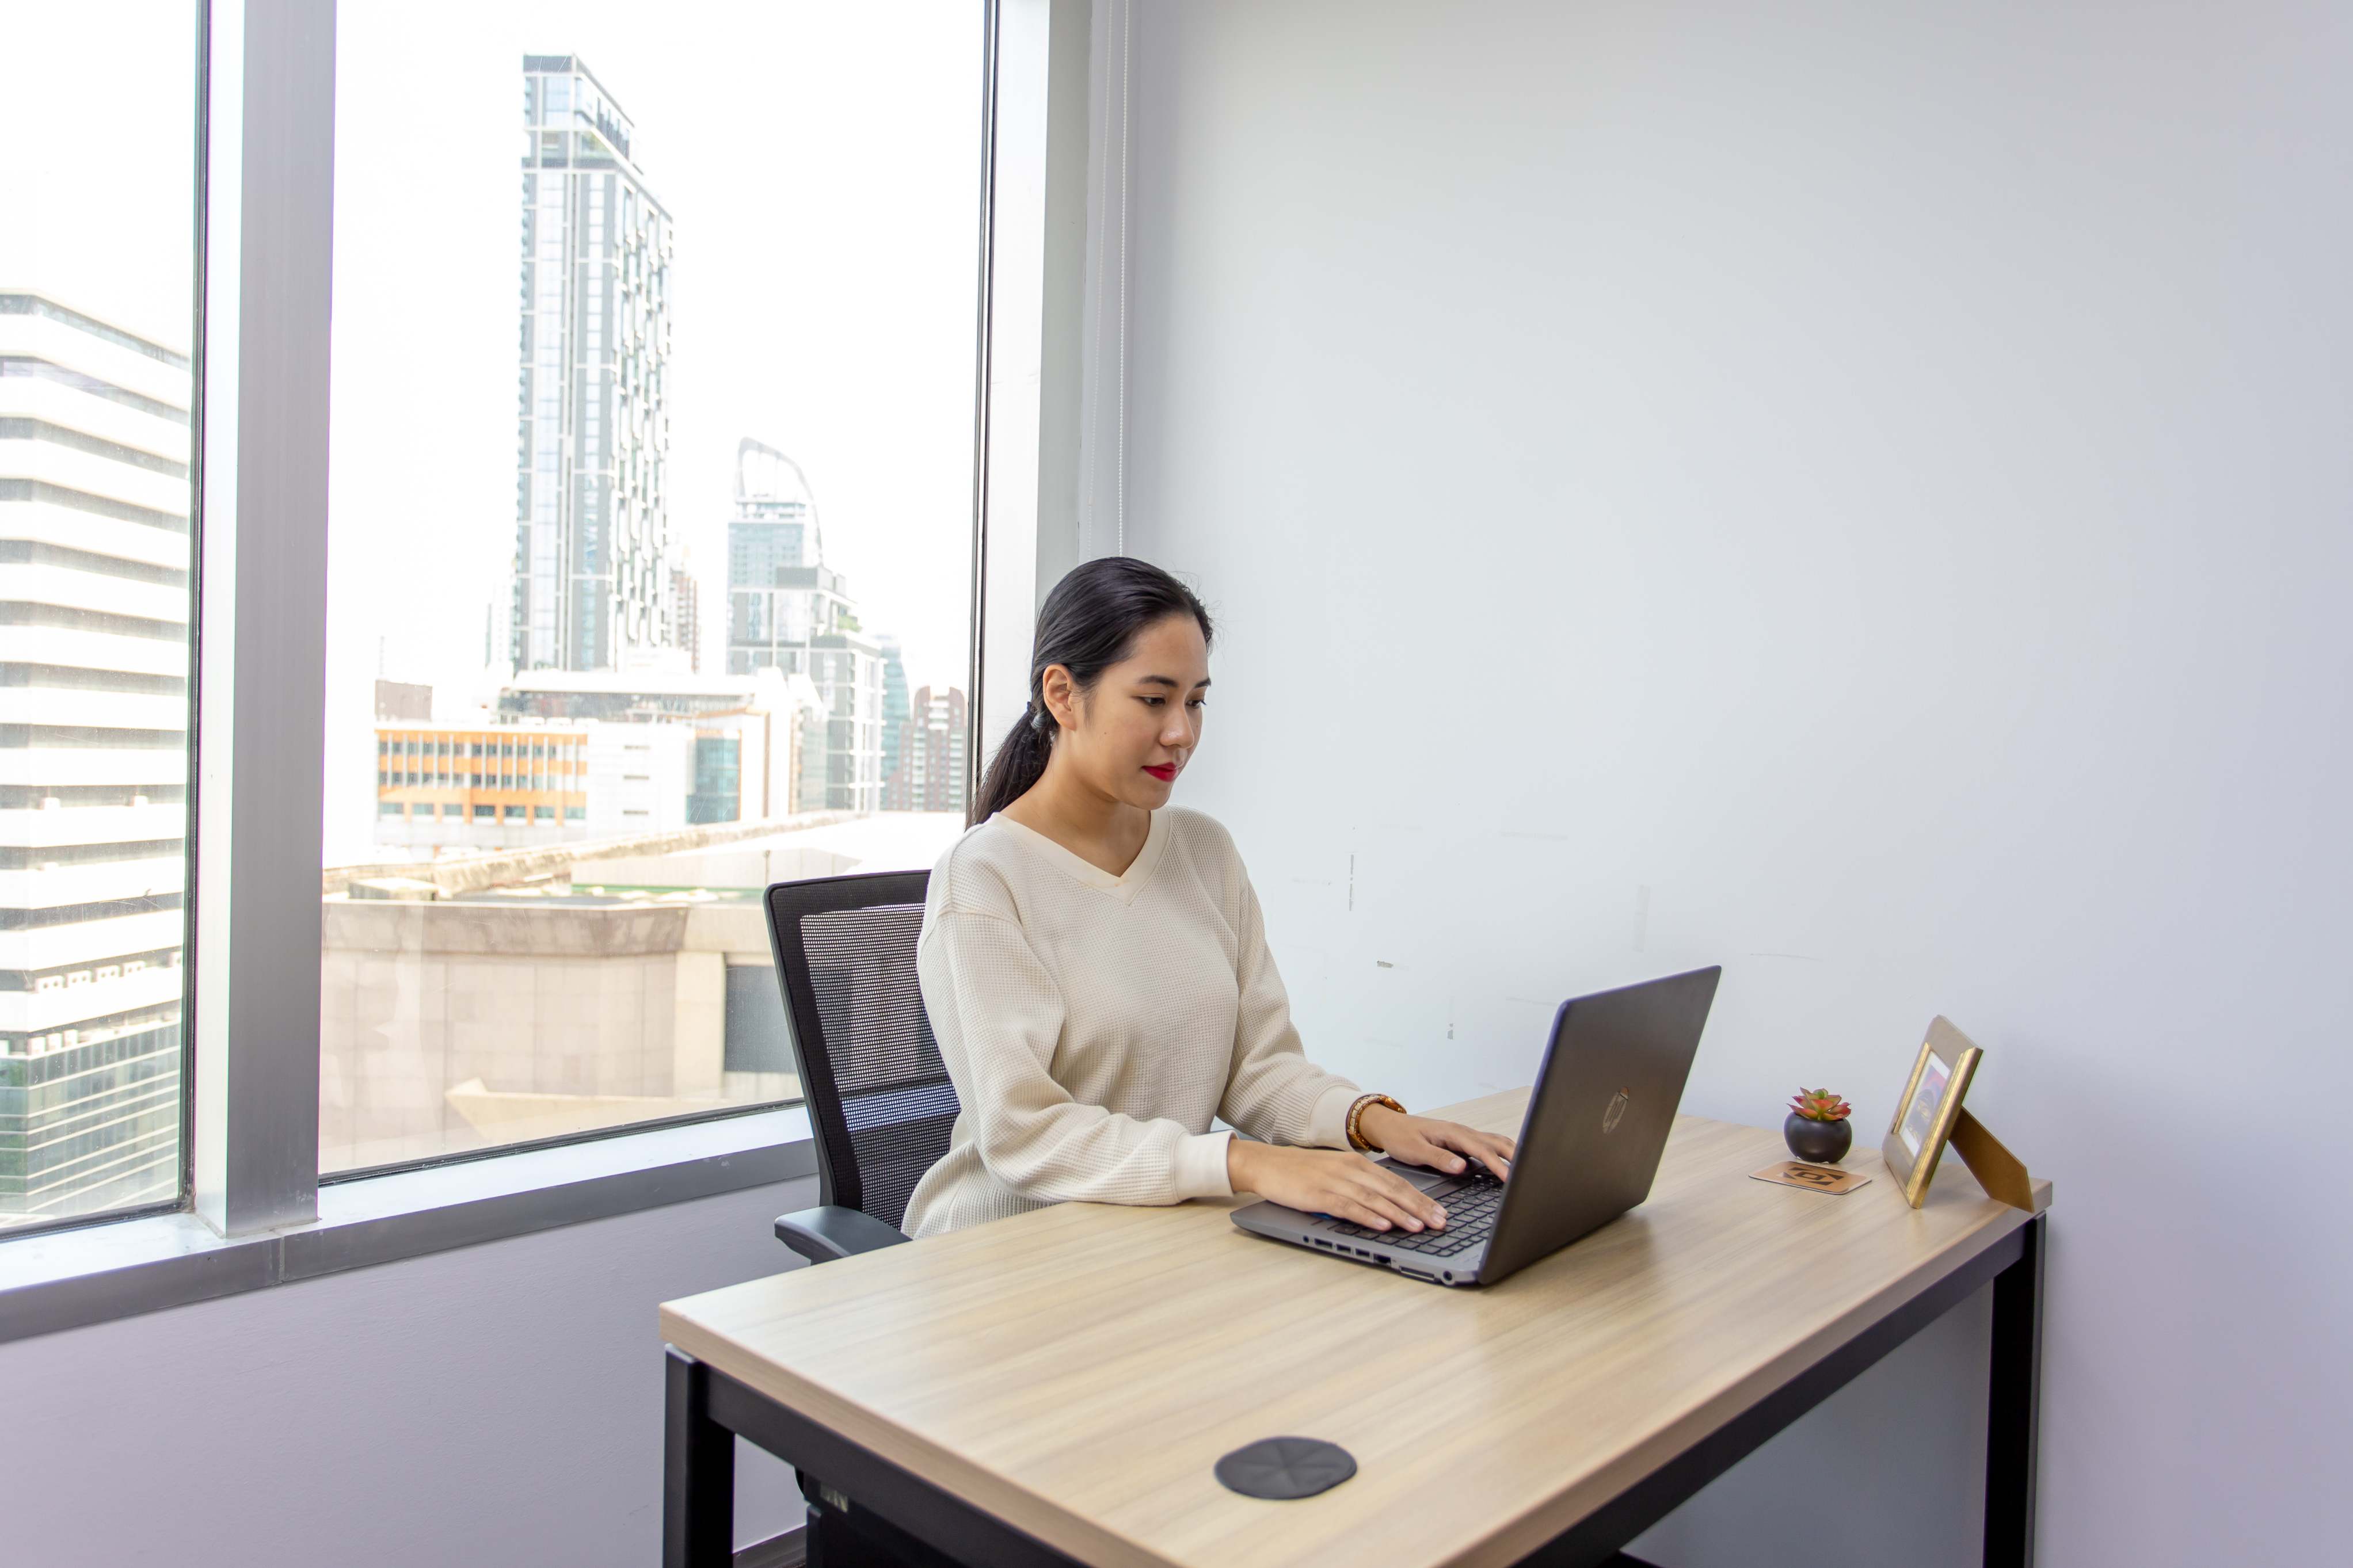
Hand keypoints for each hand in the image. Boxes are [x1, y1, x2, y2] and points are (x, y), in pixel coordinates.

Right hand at [1228, 1140, 1449, 1232]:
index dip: (1422, 1198)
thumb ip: (1360, 1185)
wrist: (1266, 1164)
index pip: (1397, 1181)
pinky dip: (1369, 1216)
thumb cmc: (1301, 1171)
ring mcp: (1336, 1181)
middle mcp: (1351, 1169)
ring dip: (1400, 1214)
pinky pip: (1349, 1207)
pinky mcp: (1319, 1194)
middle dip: (1420, 1207)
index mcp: (1358, 1163)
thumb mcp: (1336, 1172)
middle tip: (1441, 1222)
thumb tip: (1387, 1204)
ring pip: (1376, 1199)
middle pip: (1393, 1189)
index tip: (1440, 1212)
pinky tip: (1383, 1225)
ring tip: (1419, 1227)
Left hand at [1358, 1107, 1516, 1180]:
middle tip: (1531, 1173)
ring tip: (1527, 1168)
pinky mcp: (1462, 1141)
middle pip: (1496, 1142)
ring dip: (1512, 1152)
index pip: (1482, 1149)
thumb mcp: (1415, 1150)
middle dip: (1515, 1156)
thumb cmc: (1400, 1136)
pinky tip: (1508, 1164)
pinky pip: (1488, 1145)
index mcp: (1452, 1132)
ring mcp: (1464, 1136)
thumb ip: (1438, 1158)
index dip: (1498, 1165)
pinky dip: (1502, 1152)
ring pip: (1495, 1141)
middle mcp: (1462, 1131)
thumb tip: (1461, 1166)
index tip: (1510, 1178)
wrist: (1389, 1125)